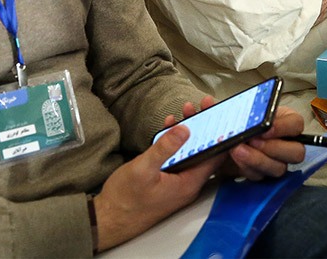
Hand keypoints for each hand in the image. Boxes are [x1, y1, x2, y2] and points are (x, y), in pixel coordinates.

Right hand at [90, 114, 219, 250]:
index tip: (215, 112)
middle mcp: (187, 185)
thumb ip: (165, 148)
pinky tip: (169, 129)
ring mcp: (177, 185)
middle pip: (205, 151)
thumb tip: (185, 129)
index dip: (219, 132)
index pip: (215, 155)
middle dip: (204, 126)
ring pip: (191, 154)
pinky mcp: (167, 183)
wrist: (107, 221)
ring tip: (186, 112)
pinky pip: (178, 160)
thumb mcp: (143, 169)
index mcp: (188, 183)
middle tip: (200, 105)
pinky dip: (177, 144)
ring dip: (190, 133)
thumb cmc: (124, 200)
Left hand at [227, 105, 306, 179]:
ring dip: (258, 160)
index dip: (284, 127)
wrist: (225, 146)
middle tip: (253, 141)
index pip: (296, 124)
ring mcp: (275, 162)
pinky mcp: (262, 174)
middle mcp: (285, 144)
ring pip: (278, 168)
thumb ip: (221, 108)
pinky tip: (235, 160)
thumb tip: (207, 102)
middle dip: (273, 148)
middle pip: (295, 152)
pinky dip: (246, 168)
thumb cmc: (239, 125)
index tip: (267, 127)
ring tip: (238, 151)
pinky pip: (259, 176)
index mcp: (284, 122)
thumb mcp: (233, 113)